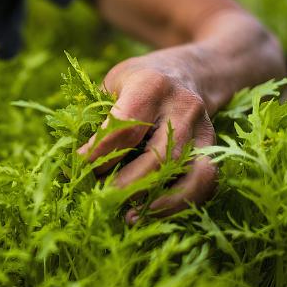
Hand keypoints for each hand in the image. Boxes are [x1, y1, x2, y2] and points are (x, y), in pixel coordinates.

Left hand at [78, 46, 217, 223]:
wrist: (190, 70)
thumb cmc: (139, 81)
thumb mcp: (113, 84)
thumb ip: (96, 117)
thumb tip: (72, 163)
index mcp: (151, 85)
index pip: (124, 127)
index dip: (98, 152)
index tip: (76, 167)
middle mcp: (183, 106)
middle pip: (158, 156)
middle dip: (124, 184)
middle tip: (97, 196)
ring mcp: (203, 129)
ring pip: (189, 174)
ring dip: (157, 202)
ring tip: (127, 217)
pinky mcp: (214, 149)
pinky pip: (204, 183)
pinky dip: (179, 203)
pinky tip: (150, 213)